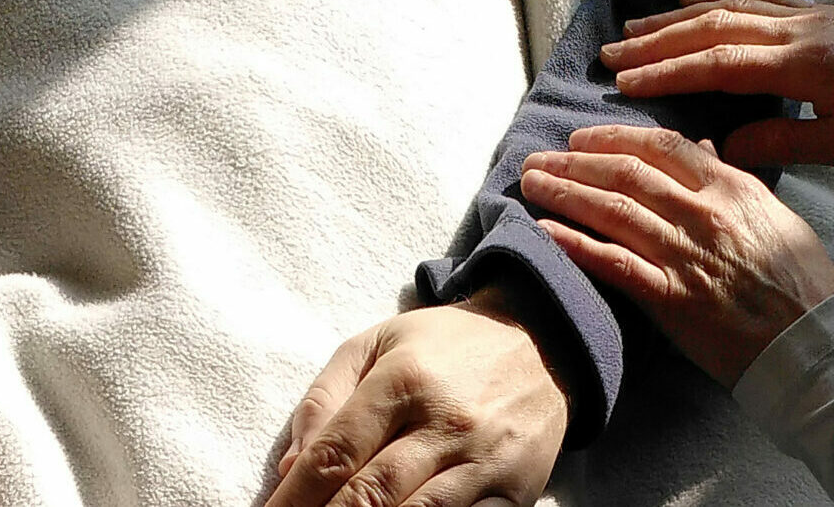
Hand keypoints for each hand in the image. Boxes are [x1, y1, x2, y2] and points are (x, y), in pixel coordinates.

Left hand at [269, 291, 567, 506]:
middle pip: (371, 495)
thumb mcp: (376, 345)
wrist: (541, 342)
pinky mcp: (516, 491)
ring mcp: (486, 461)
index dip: (294, 497)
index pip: (335, 454)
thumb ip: (325, 398)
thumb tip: (292, 468)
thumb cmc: (444, 347)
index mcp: (405, 381)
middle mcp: (448, 423)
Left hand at [520, 124, 833, 387]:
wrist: (812, 343)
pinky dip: (575, 243)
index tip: (582, 138)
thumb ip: (733, 179)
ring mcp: (684, 254)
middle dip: (575, 161)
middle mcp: (704, 213)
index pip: (662, 145)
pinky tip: (546, 230)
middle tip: (540, 157)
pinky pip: (613, 263)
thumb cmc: (800, 283)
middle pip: (626, 173)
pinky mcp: (670, 297)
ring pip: (612, 210)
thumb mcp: (774, 215)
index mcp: (732, 187)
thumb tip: (703, 147)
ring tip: (531, 182)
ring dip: (565, 193)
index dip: (614, 137)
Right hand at [599, 0, 833, 169]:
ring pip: (725, 9)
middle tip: (610, 58)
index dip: (670, 73)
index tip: (628, 86)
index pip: (722, 65)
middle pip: (712, 29)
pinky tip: (684, 2)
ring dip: (673, 20)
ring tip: (630, 33)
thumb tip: (725, 150)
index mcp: (806, 67)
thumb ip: (787, 146)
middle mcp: (798, 31)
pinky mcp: (811, 11)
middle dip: (656, 43)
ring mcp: (803, 15)